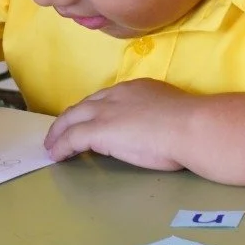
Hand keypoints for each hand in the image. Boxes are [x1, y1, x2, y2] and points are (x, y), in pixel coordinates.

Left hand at [44, 79, 196, 170]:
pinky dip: (60, 146)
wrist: (190, 127)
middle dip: (70, 118)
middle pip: (84, 105)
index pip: (106, 98)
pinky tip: (55, 155)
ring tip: (52, 144)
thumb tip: (160, 126)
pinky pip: (70, 139)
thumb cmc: (192, 124)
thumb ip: (159, 115)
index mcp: (137, 89)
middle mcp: (117, 96)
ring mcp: (105, 113)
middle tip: (61, 131)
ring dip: (59, 132)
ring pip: (71, 119)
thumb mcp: (172, 111)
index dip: (94, 109)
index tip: (90, 118)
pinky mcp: (98, 131)